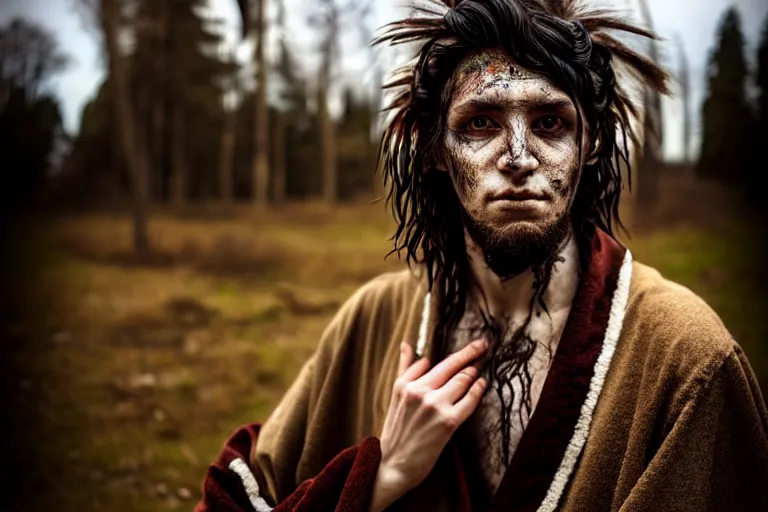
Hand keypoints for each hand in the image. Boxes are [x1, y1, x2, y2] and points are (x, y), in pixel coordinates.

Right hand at [368, 339, 487, 511]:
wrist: (393, 465)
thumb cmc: (396, 432)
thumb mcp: (395, 396)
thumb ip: (404, 369)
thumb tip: (406, 344)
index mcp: (405, 384)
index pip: (434, 361)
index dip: (453, 355)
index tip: (469, 348)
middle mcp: (419, 391)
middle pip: (451, 364)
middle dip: (471, 351)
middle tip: (483, 343)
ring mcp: (434, 406)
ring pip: (462, 379)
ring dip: (474, 372)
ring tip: (481, 367)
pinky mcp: (448, 422)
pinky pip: (469, 399)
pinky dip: (478, 390)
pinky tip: (482, 385)